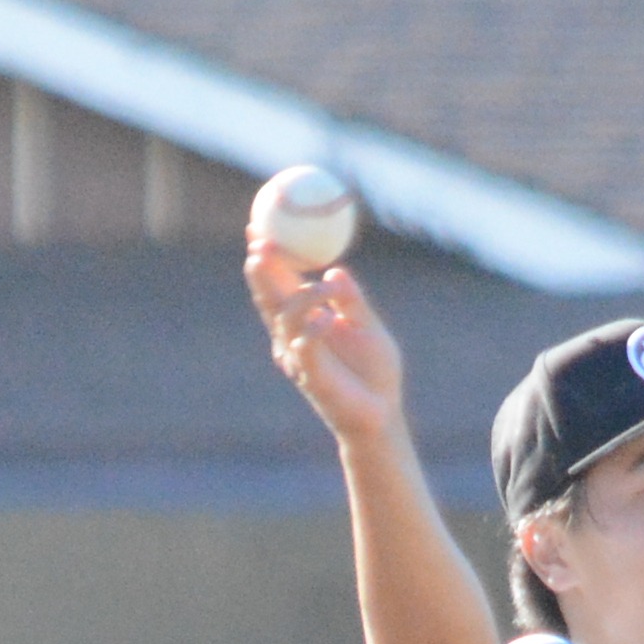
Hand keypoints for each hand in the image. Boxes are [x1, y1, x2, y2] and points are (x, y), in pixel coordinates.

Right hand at [245, 240, 404, 443]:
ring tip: (325, 287)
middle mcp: (295, 335)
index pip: (281, 282)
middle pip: (269, 297)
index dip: (269, 256)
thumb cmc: (376, 373)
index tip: (260, 227)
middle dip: (261, 270)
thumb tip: (337, 270)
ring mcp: (299, 357)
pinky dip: (313, 331)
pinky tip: (326, 319)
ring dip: (301, 297)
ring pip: (285, 319)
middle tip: (261, 243)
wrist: (382, 416)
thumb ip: (353, 301)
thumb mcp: (368, 327)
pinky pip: (305, 349)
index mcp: (308, 319)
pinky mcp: (311, 378)